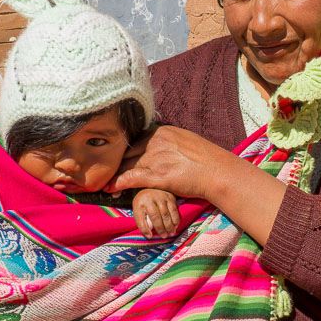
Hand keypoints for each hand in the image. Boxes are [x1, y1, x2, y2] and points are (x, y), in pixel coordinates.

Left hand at [105, 125, 287, 245]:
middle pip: (128, 151)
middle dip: (115, 161)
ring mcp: (155, 157)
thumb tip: (162, 145)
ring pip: (126, 164)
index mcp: (162, 131)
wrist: (217, 171)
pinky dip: (117, 183)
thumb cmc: (206, 159)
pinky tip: (109, 188)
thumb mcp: (185, 140)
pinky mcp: (156, 174)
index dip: (124, 150)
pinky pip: (130, 178)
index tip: (116, 157)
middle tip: (104, 169)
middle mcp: (156, 141)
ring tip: (102, 181)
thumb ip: (169, 141)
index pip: (136, 139)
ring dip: (113, 174)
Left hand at [132, 189, 179, 237]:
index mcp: (139, 202)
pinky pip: (174, 211)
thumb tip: (150, 235)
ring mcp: (161, 197)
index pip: (141, 218)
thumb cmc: (145, 203)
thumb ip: (142, 222)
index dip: (145, 229)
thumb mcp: (139, 211)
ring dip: (169, 226)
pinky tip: (175, 226)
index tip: (150, 236)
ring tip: (170, 233)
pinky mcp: (170, 197)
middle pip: (156, 217)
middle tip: (164, 236)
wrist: (153, 187)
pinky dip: (175, 220)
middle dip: (161, 229)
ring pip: (166, 215)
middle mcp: (150, 198)